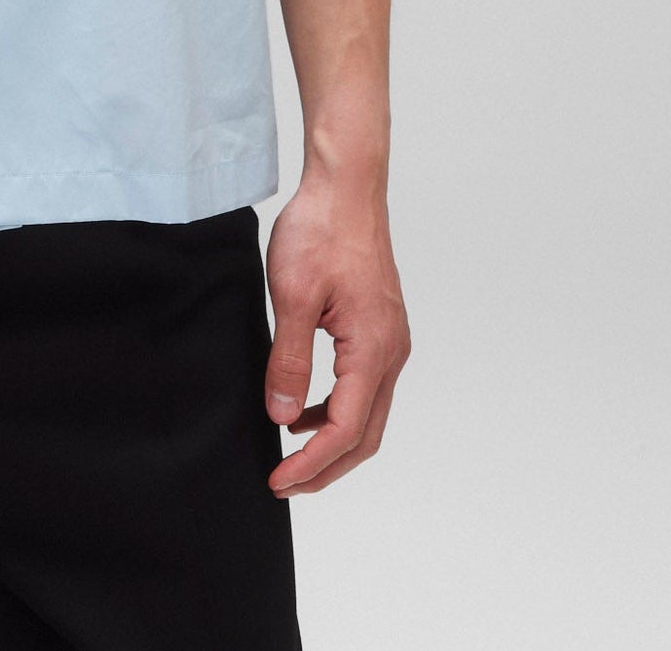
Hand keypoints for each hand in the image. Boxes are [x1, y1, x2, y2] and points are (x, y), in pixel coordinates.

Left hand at [261, 174, 409, 494]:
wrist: (346, 186)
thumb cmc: (321, 230)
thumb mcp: (292, 295)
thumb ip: (289, 360)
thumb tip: (284, 415)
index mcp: (373, 349)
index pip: (346, 430)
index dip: (312, 464)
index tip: (278, 481)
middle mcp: (391, 351)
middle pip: (365, 434)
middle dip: (326, 467)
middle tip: (284, 483)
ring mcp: (390, 340)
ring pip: (368, 413)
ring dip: (332, 440)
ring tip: (290, 451)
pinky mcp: (380, 327)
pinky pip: (365, 386)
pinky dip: (338, 409)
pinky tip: (306, 406)